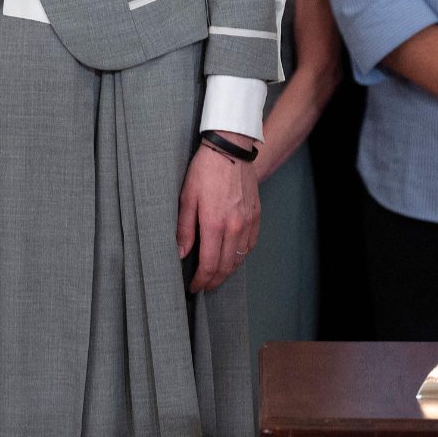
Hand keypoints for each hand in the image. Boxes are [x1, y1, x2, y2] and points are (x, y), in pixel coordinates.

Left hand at [178, 135, 260, 292]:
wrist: (230, 149)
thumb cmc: (204, 170)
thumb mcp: (187, 197)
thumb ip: (184, 228)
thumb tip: (181, 253)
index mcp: (214, 223)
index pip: (210, 264)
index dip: (201, 280)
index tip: (194, 287)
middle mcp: (235, 226)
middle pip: (226, 266)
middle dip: (214, 280)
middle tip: (204, 286)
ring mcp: (248, 222)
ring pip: (240, 258)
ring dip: (228, 271)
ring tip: (216, 275)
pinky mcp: (256, 215)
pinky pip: (250, 244)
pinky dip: (241, 256)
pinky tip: (232, 257)